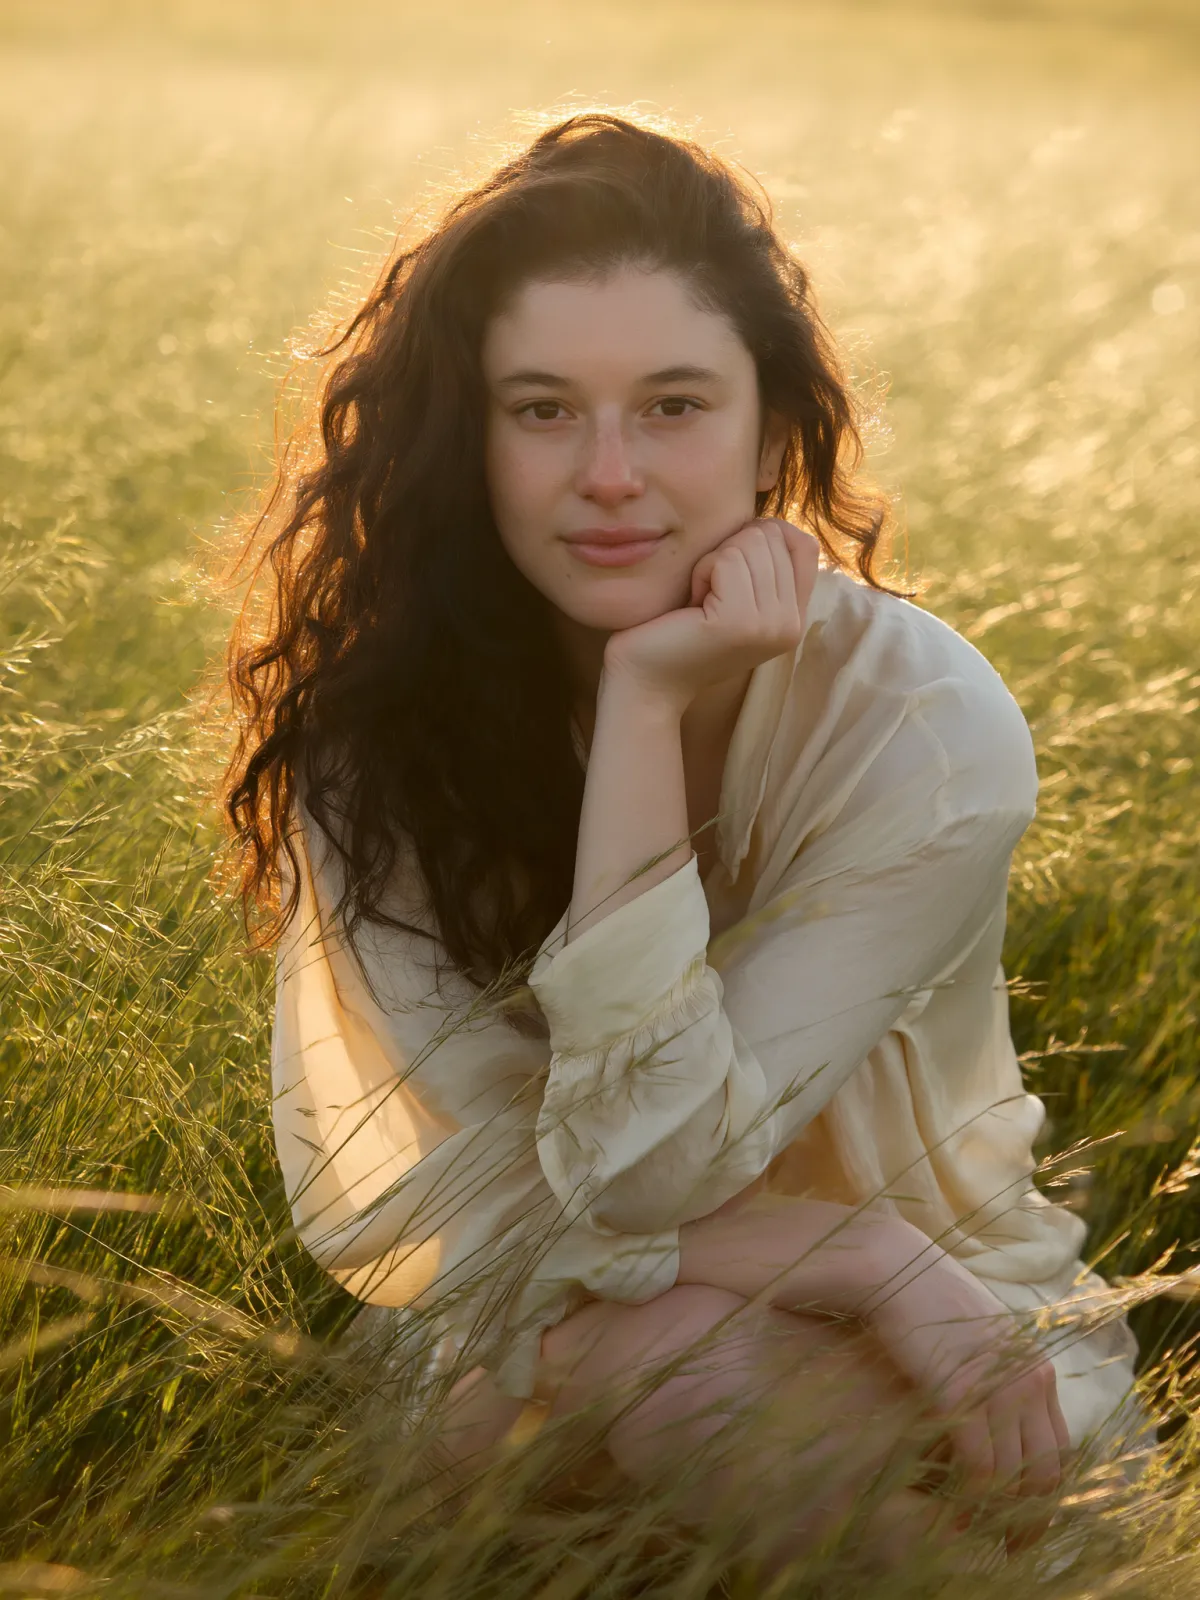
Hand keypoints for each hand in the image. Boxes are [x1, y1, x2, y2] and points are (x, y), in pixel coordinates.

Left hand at [602, 519, 819, 712]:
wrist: (646, 682)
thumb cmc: (679, 631)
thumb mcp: (735, 596)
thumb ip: (763, 566)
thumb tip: (771, 523)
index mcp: (794, 618)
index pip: (804, 544)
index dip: (763, 536)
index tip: (728, 568)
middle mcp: (791, 625)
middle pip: (773, 537)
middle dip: (730, 551)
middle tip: (708, 593)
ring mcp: (769, 626)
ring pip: (750, 543)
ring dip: (713, 561)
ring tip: (700, 600)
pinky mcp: (740, 623)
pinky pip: (725, 560)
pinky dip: (700, 572)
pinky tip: (691, 604)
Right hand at [866, 1253, 1071, 1551]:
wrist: (894, 1268)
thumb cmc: (929, 1302)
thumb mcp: (982, 1339)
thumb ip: (1001, 1377)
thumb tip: (998, 1422)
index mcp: (1037, 1369)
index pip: (1061, 1451)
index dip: (1046, 1496)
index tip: (1026, 1522)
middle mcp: (1029, 1380)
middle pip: (1046, 1472)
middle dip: (1031, 1517)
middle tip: (1006, 1545)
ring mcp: (997, 1388)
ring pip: (1014, 1475)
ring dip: (995, 1509)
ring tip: (972, 1528)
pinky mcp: (960, 1394)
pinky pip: (979, 1465)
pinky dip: (970, 1494)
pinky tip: (952, 1505)